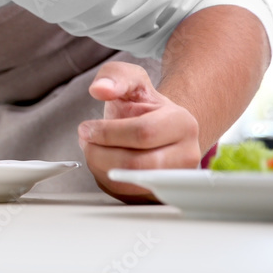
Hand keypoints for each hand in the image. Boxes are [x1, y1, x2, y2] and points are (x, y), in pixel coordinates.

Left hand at [78, 61, 200, 203]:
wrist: (158, 127)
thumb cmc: (143, 105)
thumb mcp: (130, 79)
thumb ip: (114, 76)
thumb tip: (100, 89)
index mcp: (183, 123)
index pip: (143, 133)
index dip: (107, 132)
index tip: (86, 128)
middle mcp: (187, 155)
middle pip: (136, 164)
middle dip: (100, 153)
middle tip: (86, 141)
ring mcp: (175, 179)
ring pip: (131, 183)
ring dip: (100, 167)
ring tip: (93, 150)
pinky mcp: (161, 195)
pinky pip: (127, 195)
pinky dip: (107, 180)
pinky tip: (104, 163)